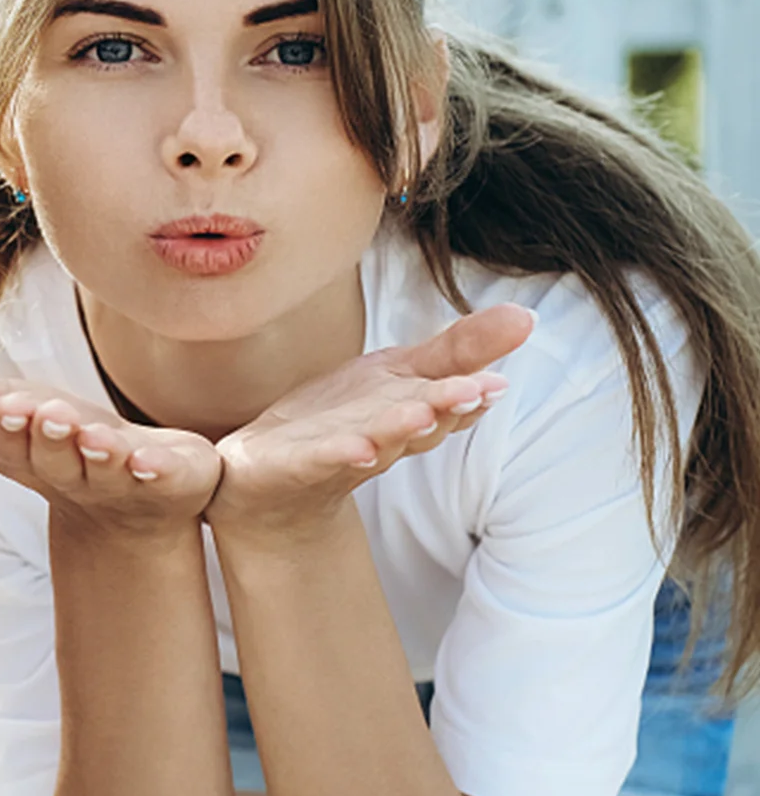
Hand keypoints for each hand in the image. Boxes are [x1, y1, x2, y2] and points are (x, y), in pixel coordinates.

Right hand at [0, 354, 222, 544]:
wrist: (137, 499)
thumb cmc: (61, 443)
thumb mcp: (2, 413)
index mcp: (25, 455)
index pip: (7, 444)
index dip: (7, 428)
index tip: (4, 408)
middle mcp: (71, 475)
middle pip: (54, 459)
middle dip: (46, 438)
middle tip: (40, 414)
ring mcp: (122, 483)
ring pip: (106, 469)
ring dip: (96, 453)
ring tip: (91, 435)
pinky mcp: (172, 483)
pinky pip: (165, 478)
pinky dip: (156, 470)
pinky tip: (150, 461)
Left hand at [207, 302, 533, 553]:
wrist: (269, 479)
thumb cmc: (343, 421)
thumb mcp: (399, 373)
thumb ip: (458, 349)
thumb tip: (526, 315)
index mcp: (408, 412)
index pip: (445, 400)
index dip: (470, 392)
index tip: (497, 381)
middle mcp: (382, 437)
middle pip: (419, 422)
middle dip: (446, 407)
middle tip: (475, 391)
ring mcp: (338, 454)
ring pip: (375, 441)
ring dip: (399, 429)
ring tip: (421, 414)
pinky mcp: (295, 465)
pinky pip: (320, 460)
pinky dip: (338, 454)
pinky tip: (357, 447)